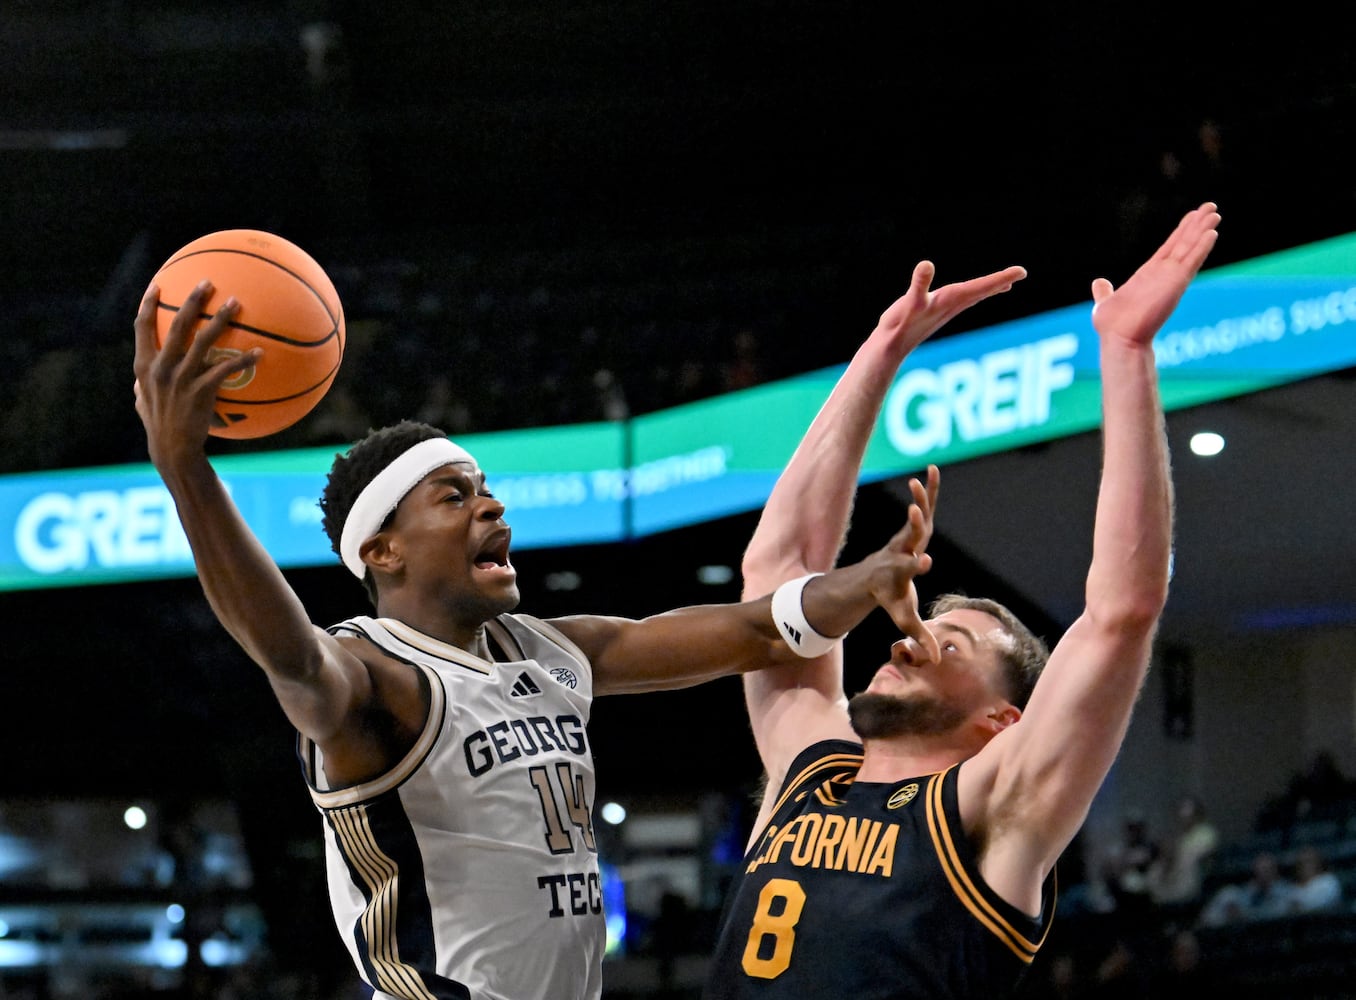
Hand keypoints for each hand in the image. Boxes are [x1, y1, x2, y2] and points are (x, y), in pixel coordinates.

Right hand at [133, 280, 259, 467]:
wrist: (173, 450)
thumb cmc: (160, 424)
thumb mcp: (143, 401)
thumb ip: (143, 383)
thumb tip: (141, 376)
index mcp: (144, 366)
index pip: (141, 328)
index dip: (148, 304)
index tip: (158, 285)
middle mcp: (160, 368)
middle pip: (175, 325)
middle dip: (192, 300)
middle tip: (207, 282)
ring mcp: (180, 379)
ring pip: (203, 341)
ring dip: (221, 319)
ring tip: (237, 303)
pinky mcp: (200, 392)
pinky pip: (225, 369)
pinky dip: (243, 359)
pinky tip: (260, 353)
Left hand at [868, 466, 940, 660]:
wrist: (872, 578)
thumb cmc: (890, 598)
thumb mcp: (902, 618)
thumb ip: (918, 636)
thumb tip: (935, 661)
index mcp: (901, 573)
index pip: (909, 569)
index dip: (916, 565)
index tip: (924, 560)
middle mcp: (903, 552)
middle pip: (910, 537)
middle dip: (914, 526)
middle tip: (915, 512)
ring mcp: (907, 537)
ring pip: (918, 515)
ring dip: (923, 496)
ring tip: (925, 476)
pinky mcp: (913, 528)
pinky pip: (924, 506)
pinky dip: (930, 490)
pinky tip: (932, 469)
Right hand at [873, 261, 1026, 358]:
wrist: (891, 347)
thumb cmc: (901, 325)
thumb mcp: (910, 302)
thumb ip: (919, 284)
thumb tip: (926, 264)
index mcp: (952, 300)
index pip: (982, 286)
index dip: (1001, 277)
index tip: (1021, 271)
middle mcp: (952, 305)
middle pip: (982, 291)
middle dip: (1000, 281)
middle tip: (1020, 273)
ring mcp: (944, 310)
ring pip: (973, 297)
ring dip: (989, 289)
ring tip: (1004, 284)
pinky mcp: (935, 312)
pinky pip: (960, 301)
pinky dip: (972, 294)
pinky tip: (970, 295)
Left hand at [1091, 201, 1220, 346]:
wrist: (1119, 339)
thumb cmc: (1113, 326)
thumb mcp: (1106, 303)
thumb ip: (1105, 291)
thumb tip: (1099, 283)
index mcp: (1148, 275)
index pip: (1169, 248)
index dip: (1181, 232)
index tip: (1192, 216)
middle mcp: (1163, 274)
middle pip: (1184, 243)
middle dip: (1197, 224)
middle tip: (1211, 206)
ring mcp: (1171, 278)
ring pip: (1190, 248)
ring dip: (1203, 230)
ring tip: (1215, 212)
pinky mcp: (1176, 283)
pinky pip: (1192, 261)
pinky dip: (1202, 246)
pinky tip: (1212, 232)